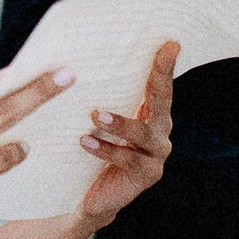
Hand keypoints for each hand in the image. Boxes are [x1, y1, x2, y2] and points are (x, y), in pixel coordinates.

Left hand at [76, 41, 176, 224]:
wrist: (86, 194)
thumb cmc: (90, 147)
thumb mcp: (93, 120)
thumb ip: (94, 96)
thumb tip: (67, 63)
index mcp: (149, 112)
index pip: (158, 85)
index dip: (164, 65)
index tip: (170, 43)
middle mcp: (159, 130)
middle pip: (162, 101)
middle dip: (160, 77)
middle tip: (160, 55)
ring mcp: (156, 154)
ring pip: (144, 134)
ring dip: (121, 123)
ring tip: (96, 115)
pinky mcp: (147, 175)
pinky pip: (128, 159)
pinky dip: (106, 149)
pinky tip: (85, 141)